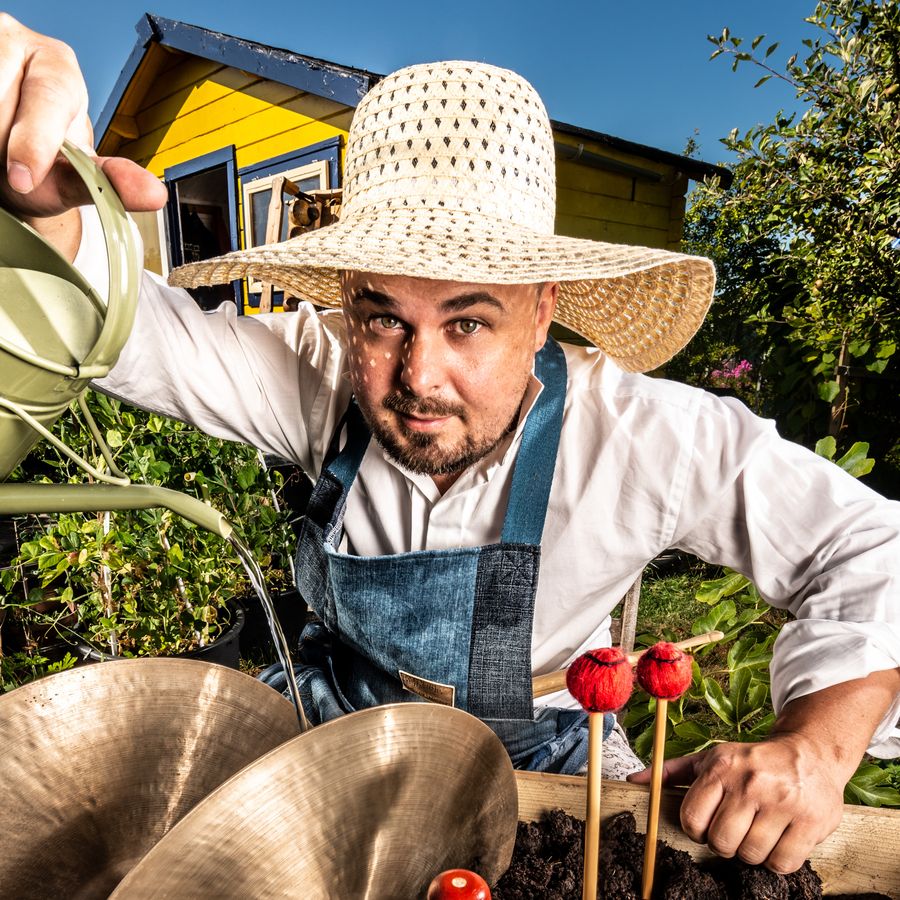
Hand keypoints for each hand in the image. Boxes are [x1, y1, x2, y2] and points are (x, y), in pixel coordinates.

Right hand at [0, 13, 166, 218]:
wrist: (9, 165)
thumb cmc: (42, 166)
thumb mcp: (74, 178)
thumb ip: (107, 183)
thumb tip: (154, 194)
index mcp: (59, 66)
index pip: (47, 98)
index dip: (33, 142)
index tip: (24, 179)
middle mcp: (20, 42)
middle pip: (3, 100)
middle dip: (3, 144)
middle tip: (14, 163)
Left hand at [628, 733, 844, 873]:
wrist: (810, 753)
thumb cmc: (751, 762)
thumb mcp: (711, 759)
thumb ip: (671, 772)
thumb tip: (634, 781)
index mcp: (722, 767)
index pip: (692, 819)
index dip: (695, 830)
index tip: (706, 825)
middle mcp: (751, 783)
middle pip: (721, 843)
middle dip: (723, 843)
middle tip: (734, 829)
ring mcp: (783, 803)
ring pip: (751, 855)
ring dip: (750, 852)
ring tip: (757, 831)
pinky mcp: (812, 822)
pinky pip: (782, 864)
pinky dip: (776, 860)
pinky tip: (777, 840)